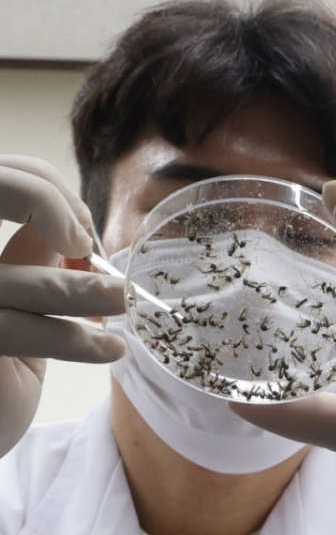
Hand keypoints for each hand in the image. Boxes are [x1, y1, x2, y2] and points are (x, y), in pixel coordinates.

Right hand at [0, 156, 125, 458]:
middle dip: (54, 211)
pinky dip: (75, 339)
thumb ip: (29, 259)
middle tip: (93, 244)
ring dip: (87, 291)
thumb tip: (77, 228)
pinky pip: (22, 331)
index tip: (79, 229)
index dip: (37, 185)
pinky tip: (110, 349)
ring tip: (125, 303)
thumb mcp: (12, 302)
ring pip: (24, 282)